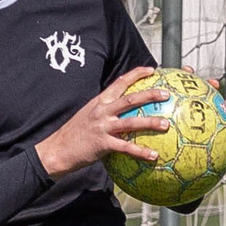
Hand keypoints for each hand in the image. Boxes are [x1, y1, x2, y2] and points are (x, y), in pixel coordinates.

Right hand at [35, 66, 172, 175]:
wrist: (57, 150)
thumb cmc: (76, 134)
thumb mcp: (89, 115)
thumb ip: (106, 110)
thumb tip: (126, 110)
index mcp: (99, 101)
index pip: (120, 82)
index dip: (137, 74)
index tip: (152, 70)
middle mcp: (102, 111)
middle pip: (129, 99)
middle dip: (150, 94)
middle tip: (167, 94)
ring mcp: (102, 127)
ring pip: (131, 122)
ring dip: (150, 122)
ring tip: (166, 124)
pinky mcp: (102, 144)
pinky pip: (126, 148)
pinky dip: (141, 152)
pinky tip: (154, 156)